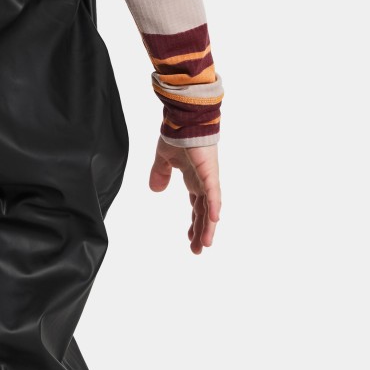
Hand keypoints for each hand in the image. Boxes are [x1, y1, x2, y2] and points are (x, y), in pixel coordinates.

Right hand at [148, 139, 221, 254]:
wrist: (184, 119)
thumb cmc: (177, 134)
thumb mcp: (164, 159)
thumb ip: (160, 174)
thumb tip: (155, 190)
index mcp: (194, 179)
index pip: (197, 206)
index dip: (195, 222)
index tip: (190, 238)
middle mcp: (204, 182)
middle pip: (205, 212)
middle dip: (201, 231)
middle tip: (198, 249)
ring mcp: (208, 178)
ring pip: (210, 208)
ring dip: (208, 226)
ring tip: (205, 244)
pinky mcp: (209, 172)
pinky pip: (213, 193)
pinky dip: (214, 207)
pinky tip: (214, 221)